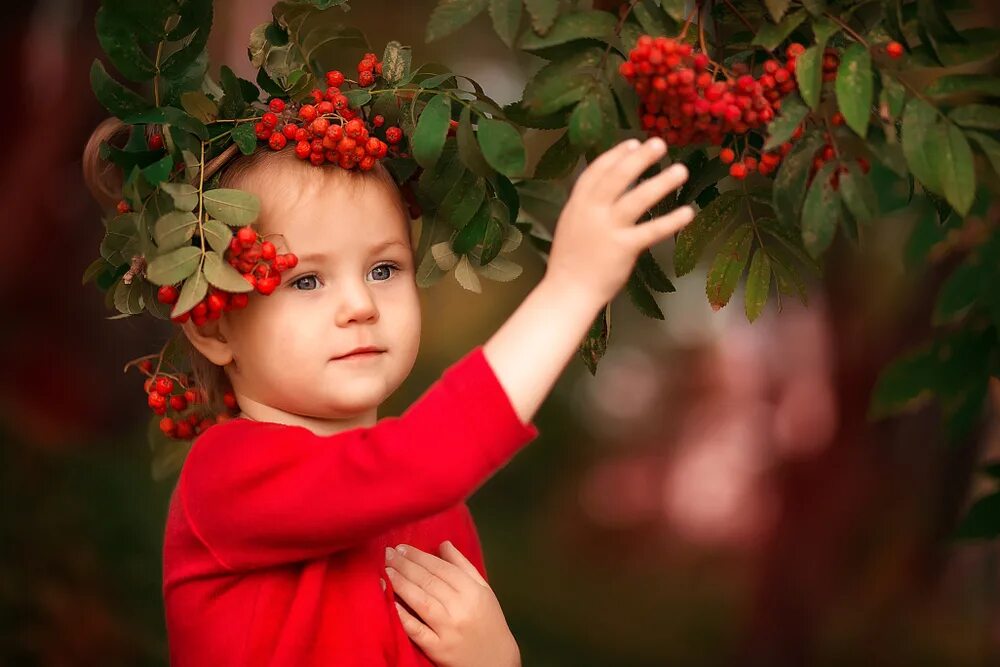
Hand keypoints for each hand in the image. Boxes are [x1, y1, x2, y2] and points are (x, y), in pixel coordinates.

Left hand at [385, 540, 519, 666]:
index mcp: (473, 592)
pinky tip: (391, 602)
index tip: (402, 547)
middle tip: (388, 553)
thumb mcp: (483, 590)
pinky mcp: (439, 649)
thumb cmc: (488, 622)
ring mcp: (449, 630)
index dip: (419, 556)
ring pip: (422, 602)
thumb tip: (443, 544)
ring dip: (401, 584)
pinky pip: (417, 630)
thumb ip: (463, 566)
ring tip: (387, 571)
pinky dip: (404, 616)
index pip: (441, 568)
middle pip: (429, 582)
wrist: (496, 662)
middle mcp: (461, 608)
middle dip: (406, 565)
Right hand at [544, 136, 693, 306]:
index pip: (596, 171)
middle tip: (660, 144)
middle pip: (618, 177)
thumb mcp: (572, 224)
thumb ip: (588, 206)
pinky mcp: (624, 248)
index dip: (616, 154)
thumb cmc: (571, 261)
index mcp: (577, 204)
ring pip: (637, 199)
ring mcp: (608, 229)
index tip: (633, 142)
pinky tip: (688, 212)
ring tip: (681, 170)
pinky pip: (652, 230)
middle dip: (640, 158)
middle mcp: (592, 211)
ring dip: (661, 182)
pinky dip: (671, 221)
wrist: (567, 291)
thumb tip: (608, 189)